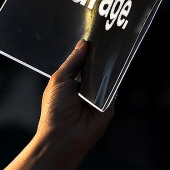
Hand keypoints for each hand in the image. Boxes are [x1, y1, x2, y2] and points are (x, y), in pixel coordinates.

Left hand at [37, 39, 112, 156]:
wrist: (64, 135)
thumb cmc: (55, 109)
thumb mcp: (59, 80)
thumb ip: (72, 62)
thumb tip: (83, 44)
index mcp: (71, 81)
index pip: (82, 62)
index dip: (87, 51)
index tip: (93, 35)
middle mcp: (85, 87)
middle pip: (96, 66)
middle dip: (99, 55)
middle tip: (105, 38)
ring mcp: (99, 95)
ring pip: (107, 75)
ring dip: (107, 65)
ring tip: (111, 48)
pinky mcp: (110, 103)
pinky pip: (114, 87)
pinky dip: (114, 78)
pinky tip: (114, 66)